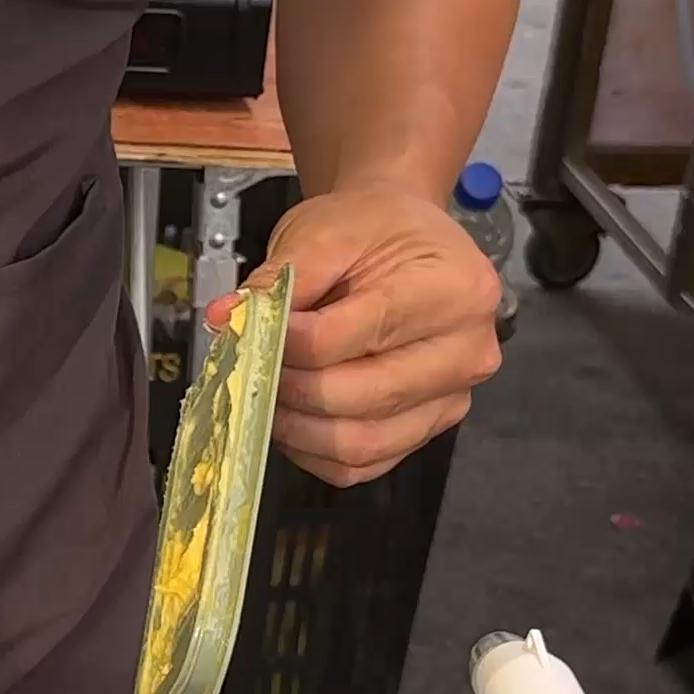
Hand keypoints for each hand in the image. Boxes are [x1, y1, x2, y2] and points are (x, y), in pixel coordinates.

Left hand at [215, 184, 501, 488]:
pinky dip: (316, 450)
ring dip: (298, 428)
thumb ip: (278, 279)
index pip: (357, 334)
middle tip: (250, 367)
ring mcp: (451, 398)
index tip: (250, 330)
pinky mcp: (428, 428)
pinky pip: (364, 463)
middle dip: (290, 387)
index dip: (291, 341)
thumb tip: (225, 318)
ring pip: (362, 443)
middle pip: (361, 397)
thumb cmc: (371, 230)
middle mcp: (468, 353)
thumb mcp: (323, 231)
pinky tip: (292, 417)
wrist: (404, 240)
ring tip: (265, 392)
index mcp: (456, 291)